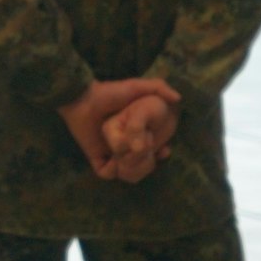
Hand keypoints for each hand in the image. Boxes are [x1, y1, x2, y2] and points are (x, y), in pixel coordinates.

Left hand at [57, 79, 181, 178]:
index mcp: (136, 132)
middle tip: (149, 155)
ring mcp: (111, 153)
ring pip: (127, 172)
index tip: (164, 150)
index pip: (154, 149)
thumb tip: (178, 98)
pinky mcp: (97, 158)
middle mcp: (126, 145)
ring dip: (132, 168)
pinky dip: (112, 170)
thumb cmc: (108, 92)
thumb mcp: (135, 87)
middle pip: (143, 163)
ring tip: (131, 157)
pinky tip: (115, 160)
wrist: (82, 99)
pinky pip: (106, 173)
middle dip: (148, 162)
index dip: (161, 152)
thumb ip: (157, 87)